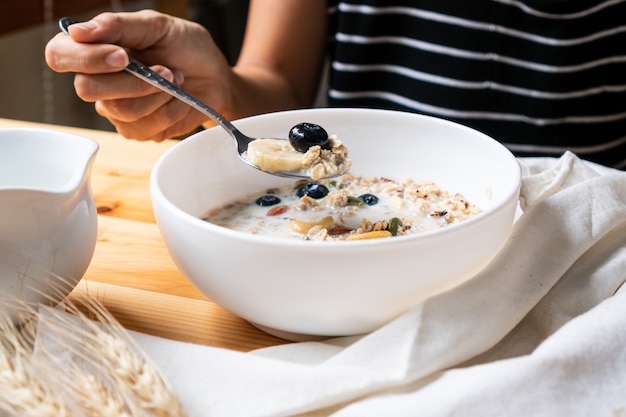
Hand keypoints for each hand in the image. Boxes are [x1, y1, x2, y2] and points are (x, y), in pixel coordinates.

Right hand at [45, 10, 231, 140]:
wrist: (215, 79)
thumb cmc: (186, 49)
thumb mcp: (158, 26)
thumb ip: (119, 26)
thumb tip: (78, 31)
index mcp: (94, 48)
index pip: (59, 55)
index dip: (86, 58)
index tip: (123, 55)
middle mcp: (98, 81)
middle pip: (88, 89)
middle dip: (135, 80)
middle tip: (165, 69)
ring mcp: (115, 109)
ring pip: (122, 110)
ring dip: (159, 94)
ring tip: (176, 79)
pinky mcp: (136, 130)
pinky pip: (145, 127)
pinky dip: (171, 110)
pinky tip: (179, 99)